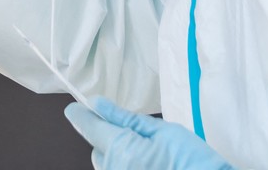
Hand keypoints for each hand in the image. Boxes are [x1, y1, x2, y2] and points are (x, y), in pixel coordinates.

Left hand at [64, 98, 234, 169]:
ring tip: (147, 154)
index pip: (89, 127)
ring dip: (117, 155)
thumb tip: (99, 104)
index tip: (74, 108)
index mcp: (120, 149)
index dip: (81, 114)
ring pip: (107, 164)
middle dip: (108, 137)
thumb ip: (126, 118)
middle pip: (97, 148)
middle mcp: (113, 169)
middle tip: (135, 134)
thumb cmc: (192, 161)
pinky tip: (148, 165)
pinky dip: (125, 166)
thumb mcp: (164, 131)